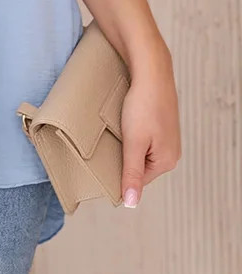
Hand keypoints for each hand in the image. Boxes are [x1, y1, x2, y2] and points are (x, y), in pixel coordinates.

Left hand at [120, 44, 181, 206]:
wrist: (151, 71)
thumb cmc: (143, 105)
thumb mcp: (134, 142)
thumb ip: (131, 173)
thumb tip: (131, 202)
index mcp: (167, 161)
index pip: (137, 180)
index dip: (119, 172)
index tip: (102, 163)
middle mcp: (171, 152)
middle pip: (139, 166)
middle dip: (123, 157)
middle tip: (108, 144)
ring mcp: (167, 137)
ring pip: (140, 150)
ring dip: (127, 144)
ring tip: (117, 133)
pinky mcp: (161, 124)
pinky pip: (144, 138)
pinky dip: (132, 133)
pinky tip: (124, 124)